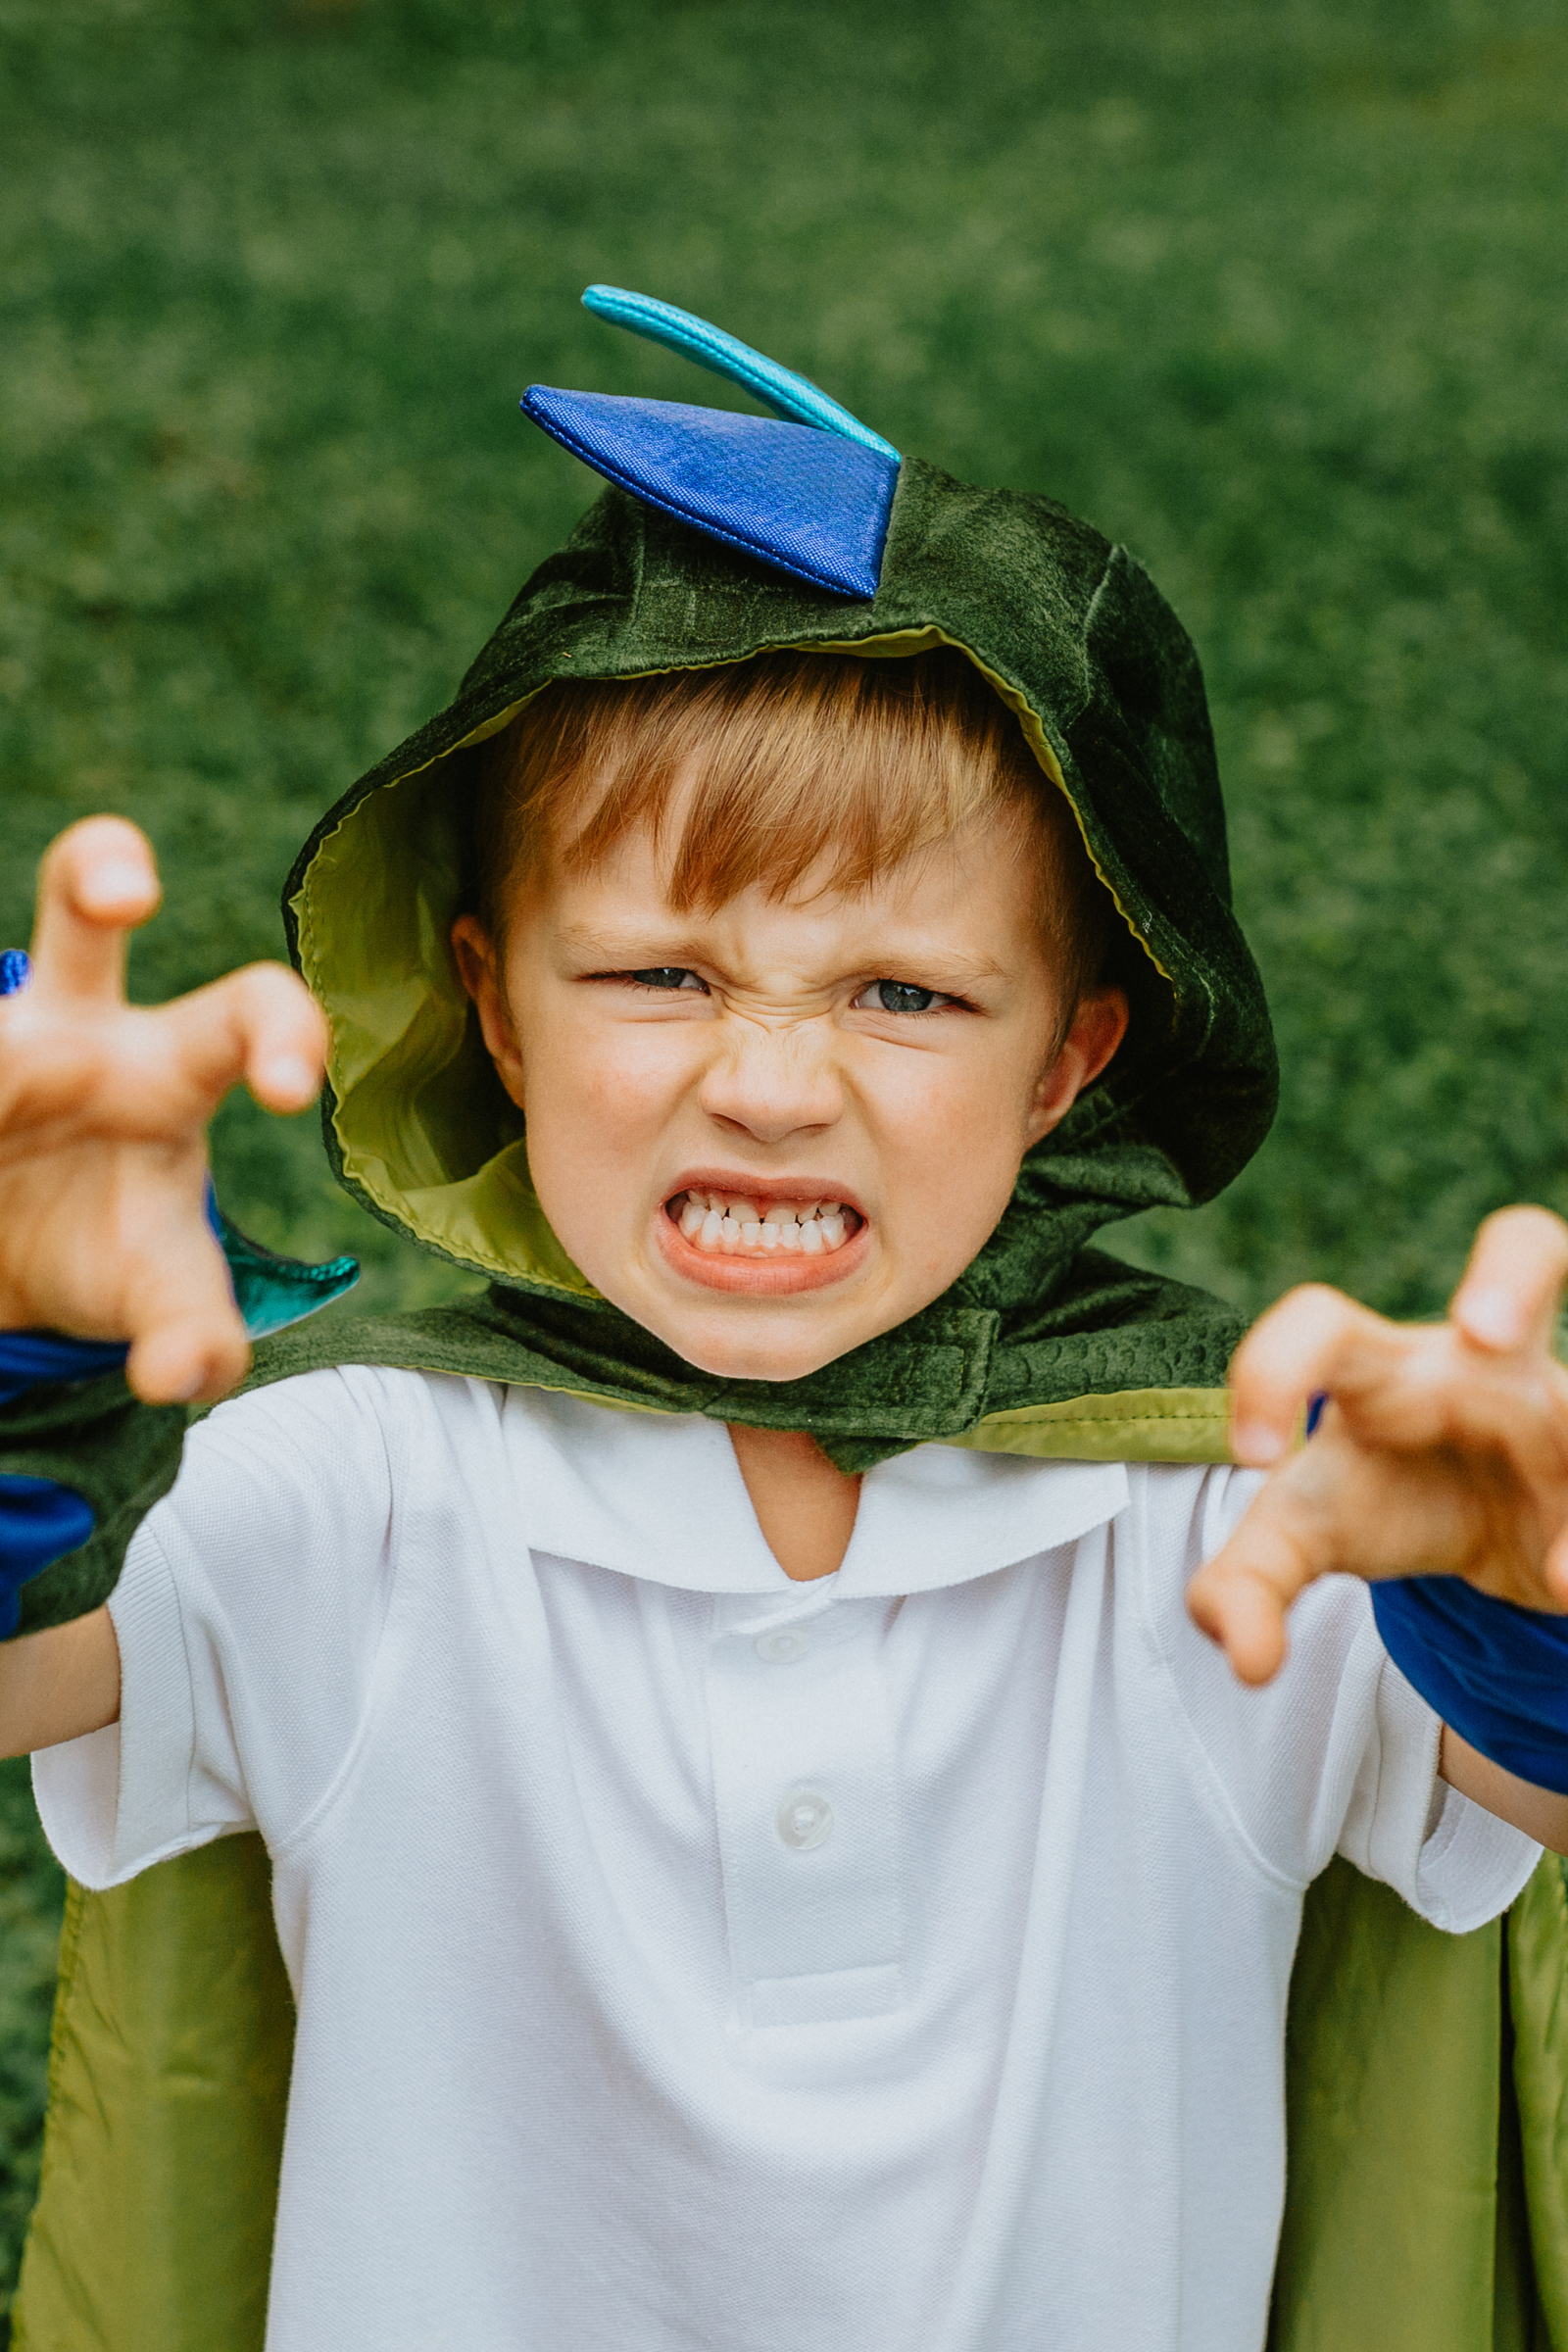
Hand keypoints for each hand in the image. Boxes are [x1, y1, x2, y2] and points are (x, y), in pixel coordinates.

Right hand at [0, 817, 326, 1404]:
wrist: (6, 1253)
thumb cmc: (112, 1243)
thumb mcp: (158, 1287)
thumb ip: (191, 1328)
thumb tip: (183, 1376)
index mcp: (171, 1065)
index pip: (248, 1010)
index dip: (281, 1031)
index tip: (292, 1091)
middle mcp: (74, 1023)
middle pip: (81, 904)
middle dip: (100, 872)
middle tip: (125, 892)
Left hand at [1189, 1207, 1567, 1684]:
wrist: (1482, 1539)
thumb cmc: (1384, 1499)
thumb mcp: (1304, 1538)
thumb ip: (1248, 1585)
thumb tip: (1245, 1658)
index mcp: (1387, 1366)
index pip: (1323, 1323)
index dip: (1274, 1367)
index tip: (1247, 1455)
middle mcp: (1489, 1365)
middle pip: (1529, 1246)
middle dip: (1513, 1274)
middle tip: (1483, 1331)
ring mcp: (1565, 1411)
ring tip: (1559, 1572)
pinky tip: (1562, 1587)